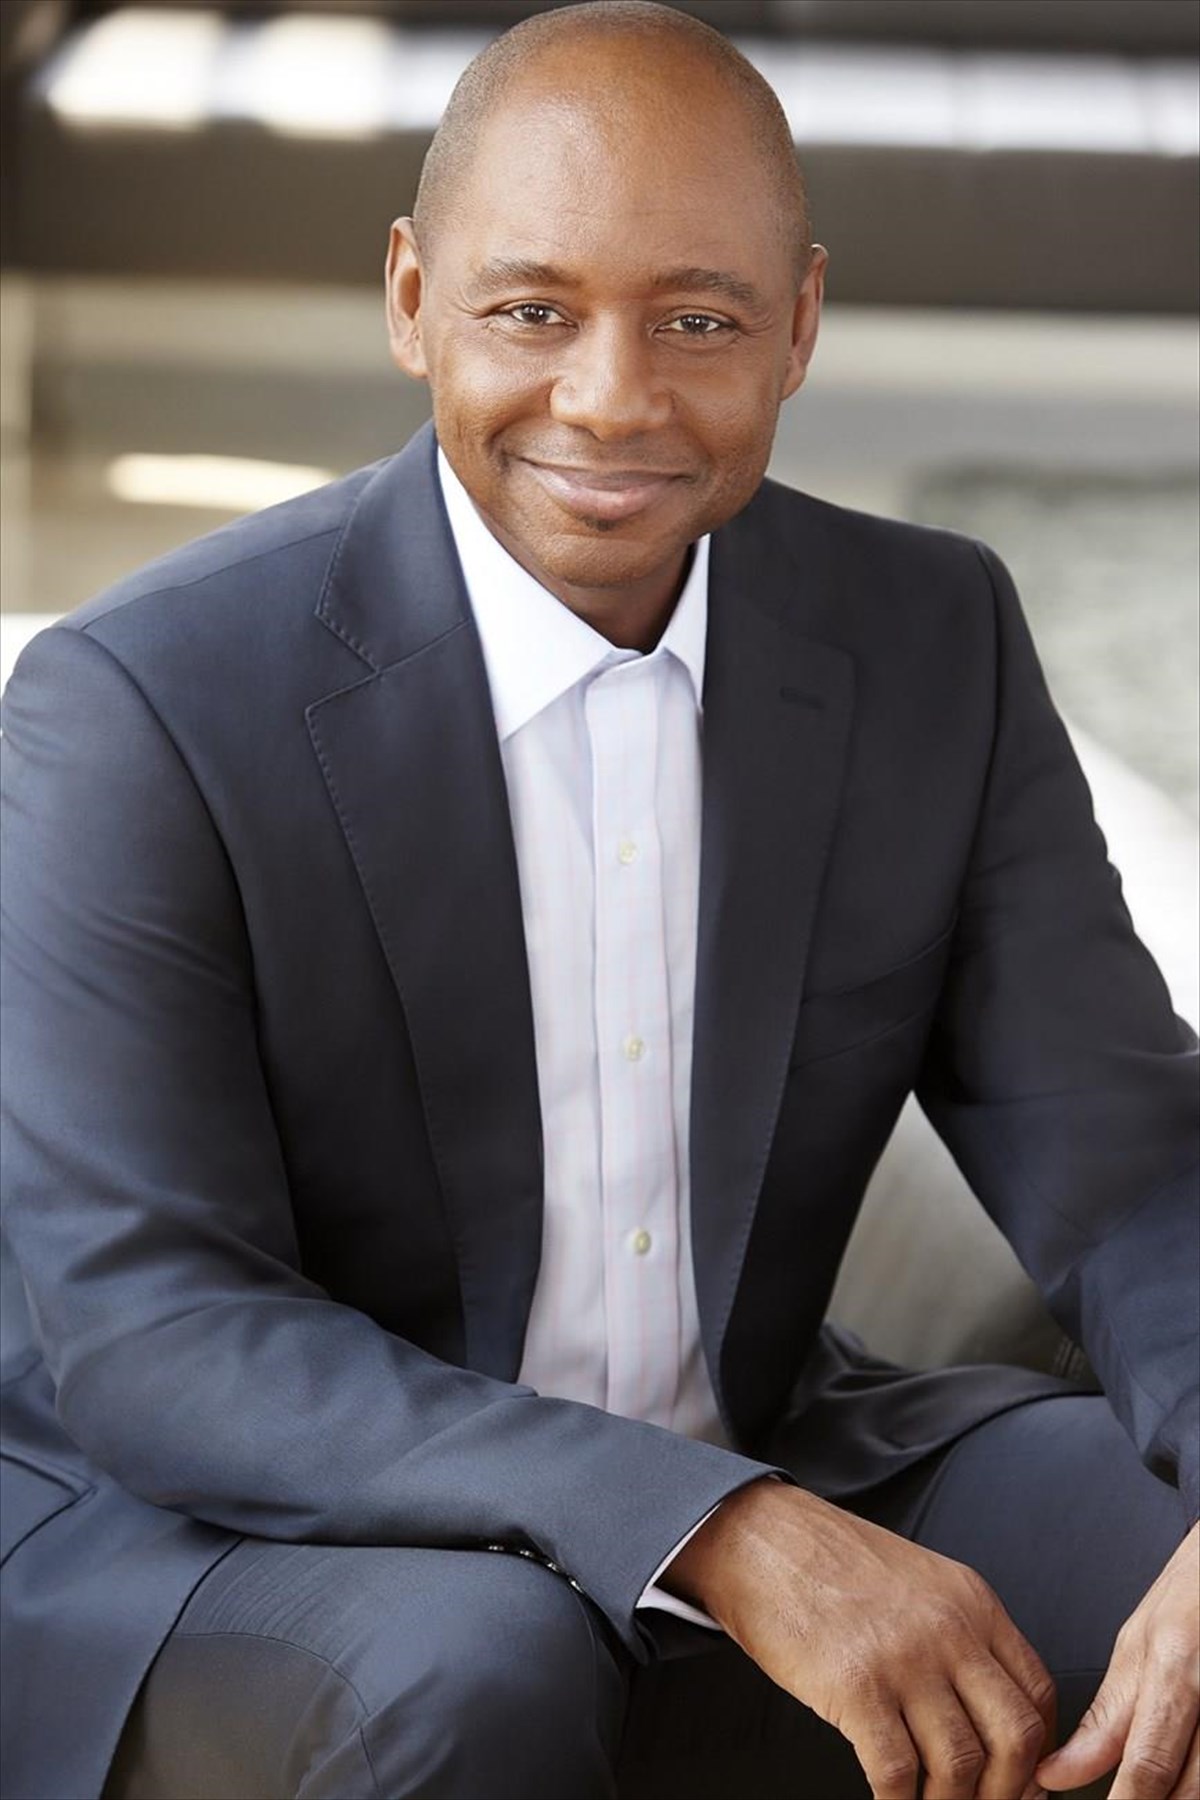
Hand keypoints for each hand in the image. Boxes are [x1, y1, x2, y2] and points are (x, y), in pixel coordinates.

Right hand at [664, 1477, 1055, 1798]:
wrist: (763, 1539)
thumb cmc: (832, 1564)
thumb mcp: (920, 1583)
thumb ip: (961, 1636)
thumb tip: (987, 1713)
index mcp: (972, 1602)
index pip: (1038, 1693)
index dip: (1037, 1750)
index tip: (1022, 1780)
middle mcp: (950, 1630)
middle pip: (1016, 1737)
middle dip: (1007, 1791)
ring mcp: (904, 1659)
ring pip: (962, 1765)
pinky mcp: (856, 1687)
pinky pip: (897, 1774)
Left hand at [1038, 1522, 1198, 1798]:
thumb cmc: (1189, 1595)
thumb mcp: (1136, 1643)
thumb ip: (1105, 1716)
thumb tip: (1059, 1772)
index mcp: (1170, 1665)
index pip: (1147, 1763)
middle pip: (1187, 1789)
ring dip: (1178, 1797)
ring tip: (1146, 1792)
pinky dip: (1198, 1778)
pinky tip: (1180, 1781)